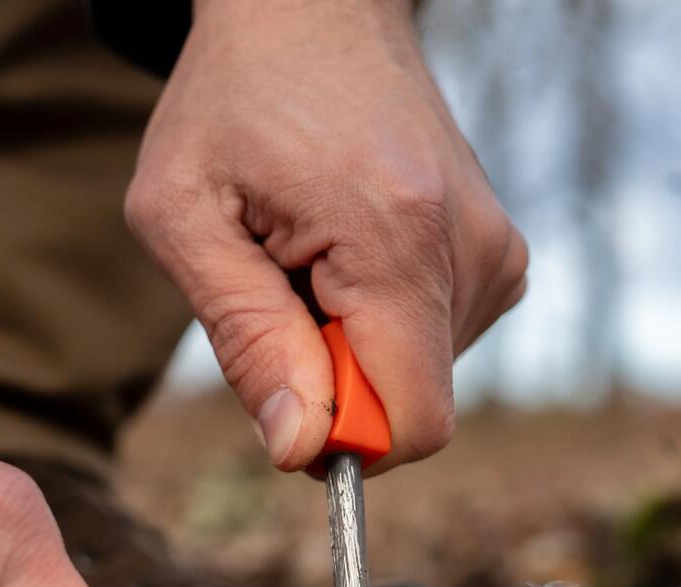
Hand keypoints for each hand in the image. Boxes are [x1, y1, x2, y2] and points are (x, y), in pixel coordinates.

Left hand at [126, 0, 527, 472]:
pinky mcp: (497, 252)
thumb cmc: (231, 105)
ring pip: (421, 377)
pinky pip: (436, 341)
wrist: (308, 11)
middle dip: (331, 381)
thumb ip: (244, 339)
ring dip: (348, 344)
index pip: (412, 421)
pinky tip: (341, 252)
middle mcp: (471, 246)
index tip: (276, 383)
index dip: (338, 440)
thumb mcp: (183, 217)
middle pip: (411, 403)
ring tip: (305, 255)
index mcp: (396, 237)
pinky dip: (378, 320)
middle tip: (275, 285)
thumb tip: (298, 449)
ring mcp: (496, 248)